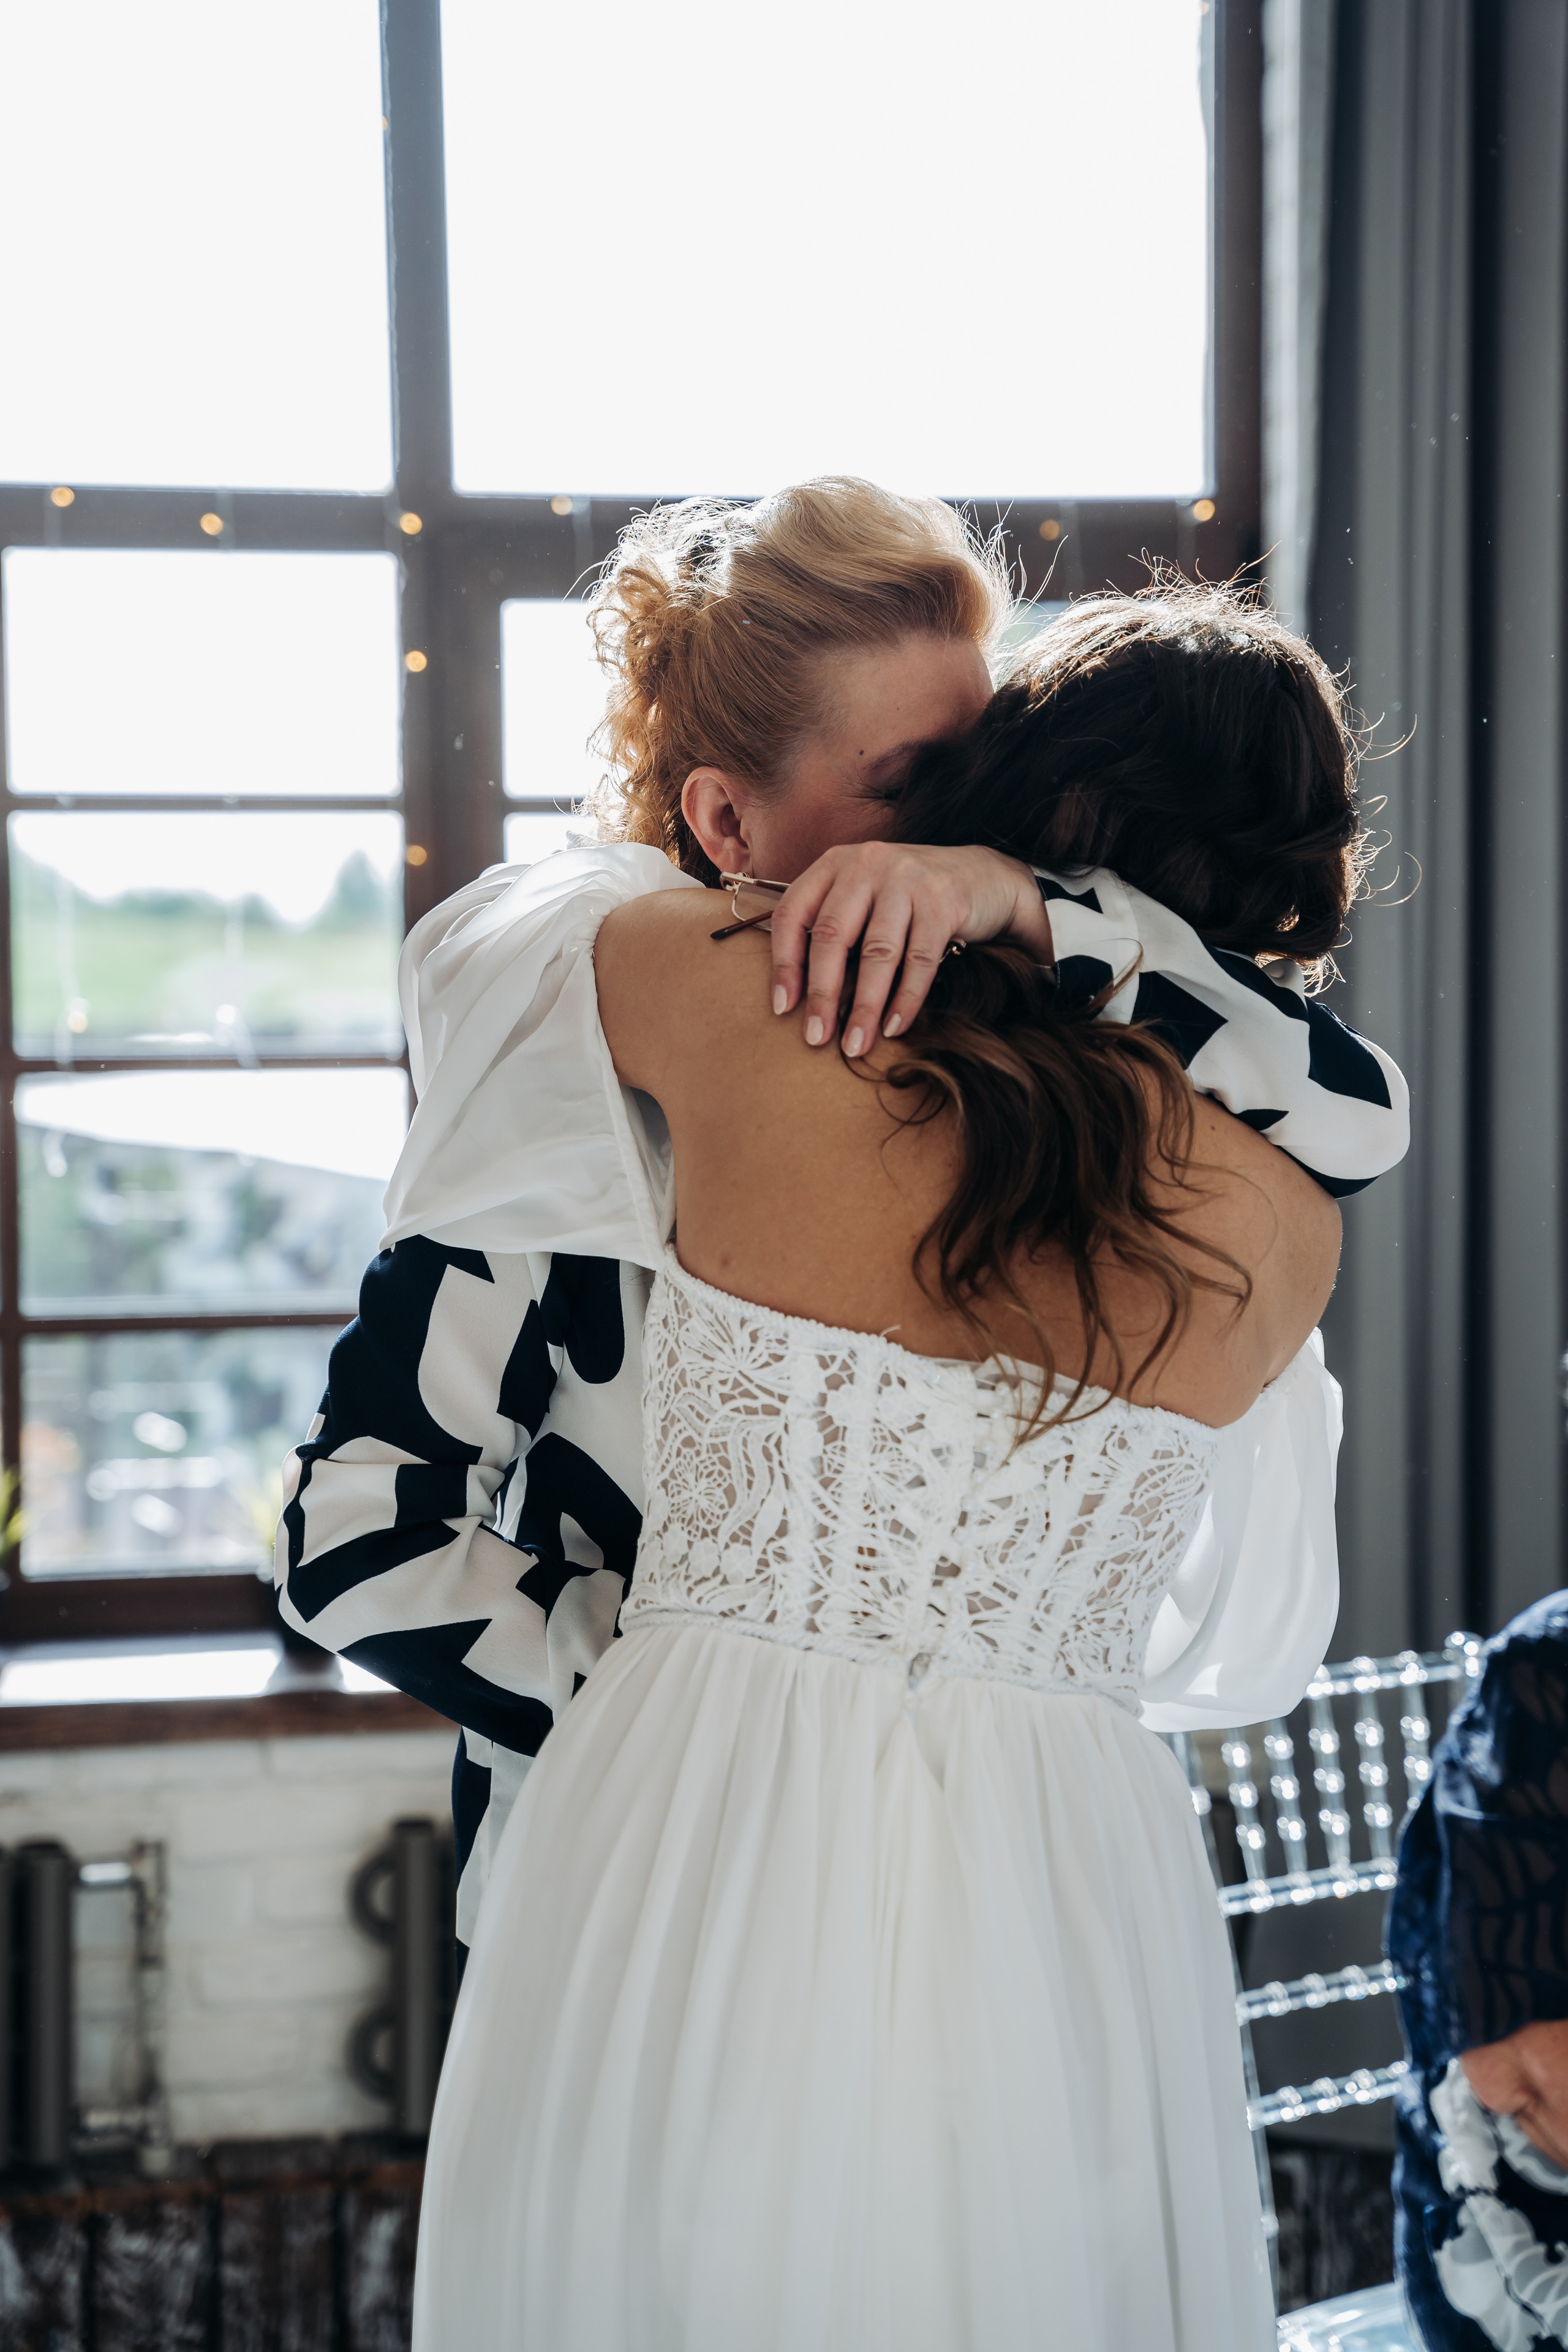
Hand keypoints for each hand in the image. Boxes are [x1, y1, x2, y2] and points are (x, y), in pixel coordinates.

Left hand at [767, 843, 1054, 1055]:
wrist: (986, 877)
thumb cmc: (910, 898)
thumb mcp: (864, 895)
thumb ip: (832, 924)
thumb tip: (798, 993)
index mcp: (836, 863)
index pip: (794, 913)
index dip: (784, 963)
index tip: (783, 1008)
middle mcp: (867, 864)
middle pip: (832, 936)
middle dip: (822, 994)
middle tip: (815, 1038)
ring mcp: (907, 879)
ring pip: (877, 953)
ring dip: (864, 1006)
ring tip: (855, 1045)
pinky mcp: (943, 902)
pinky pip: (920, 961)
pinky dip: (905, 999)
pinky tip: (894, 1027)